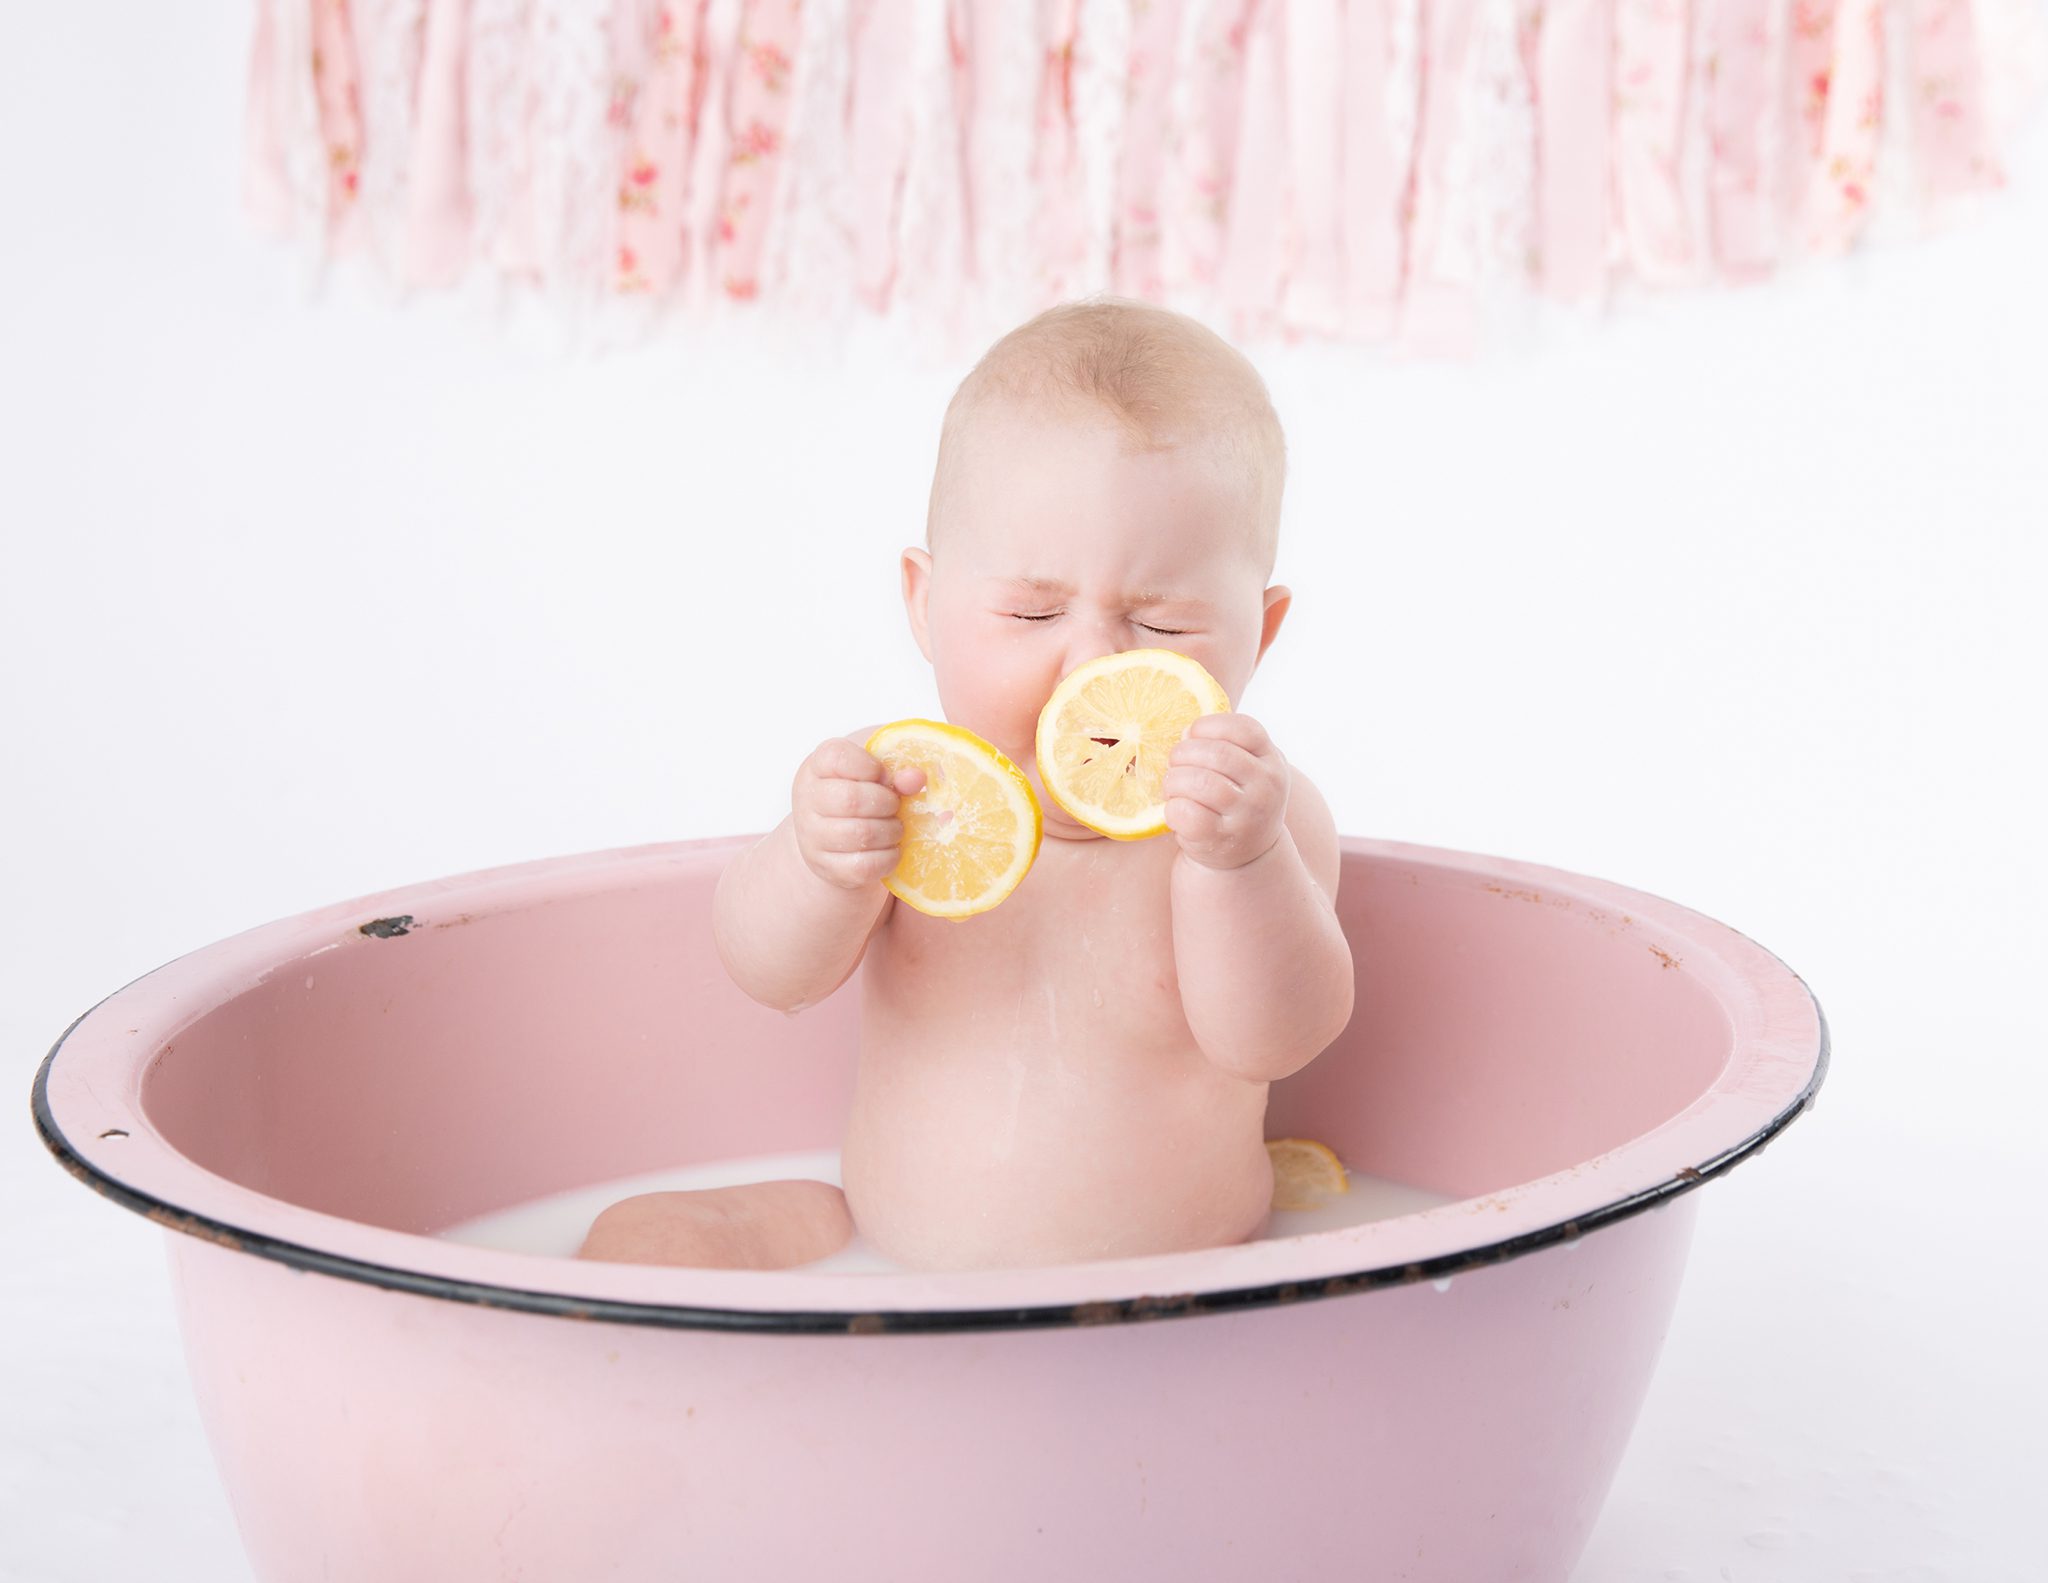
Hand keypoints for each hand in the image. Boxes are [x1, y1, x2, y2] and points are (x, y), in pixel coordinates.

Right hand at [791, 737, 927, 890]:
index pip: (838, 757)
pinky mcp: (826, 867)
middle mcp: (808, 800)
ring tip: (894, 827)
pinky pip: (864, 866)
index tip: (885, 776)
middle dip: (886, 803)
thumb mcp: (872, 773)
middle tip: (894, 805)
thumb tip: (916, 778)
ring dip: (890, 831)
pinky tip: (890, 848)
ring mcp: (812, 836)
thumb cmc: (857, 793)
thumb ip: (896, 770)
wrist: (831, 836)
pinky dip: (888, 858)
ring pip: (861, 835)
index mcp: (817, 766)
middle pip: (852, 799)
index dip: (871, 766)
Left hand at [1162, 713, 1288, 870]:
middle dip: (1183, 753)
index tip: (1191, 734)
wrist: (1248, 855)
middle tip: (1174, 763)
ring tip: (1172, 786)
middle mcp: (1266, 787)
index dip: (1208, 725)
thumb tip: (1185, 734)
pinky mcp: (1222, 839)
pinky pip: (1188, 813)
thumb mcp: (1246, 769)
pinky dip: (1172, 807)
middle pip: (1217, 754)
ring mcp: (1247, 815)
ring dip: (1174, 780)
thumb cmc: (1237, 800)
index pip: (1244, 729)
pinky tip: (1175, 809)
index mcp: (1272, 761)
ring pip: (1201, 782)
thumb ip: (1221, 746)